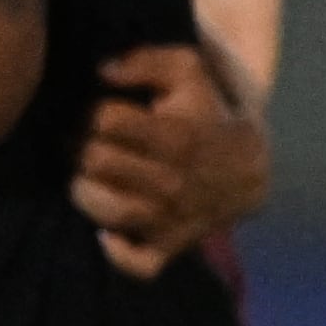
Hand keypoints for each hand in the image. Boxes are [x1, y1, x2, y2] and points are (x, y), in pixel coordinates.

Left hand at [74, 43, 268, 276]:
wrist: (248, 162)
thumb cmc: (207, 110)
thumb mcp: (188, 70)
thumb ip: (145, 60)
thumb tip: (102, 72)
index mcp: (177, 136)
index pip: (104, 121)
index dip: (88, 110)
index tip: (93, 111)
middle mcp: (173, 181)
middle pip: (96, 161)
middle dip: (77, 144)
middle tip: (80, 140)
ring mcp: (172, 218)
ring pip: (106, 209)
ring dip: (82, 189)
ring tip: (83, 174)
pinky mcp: (171, 245)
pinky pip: (138, 265)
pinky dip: (116, 253)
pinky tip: (106, 232)